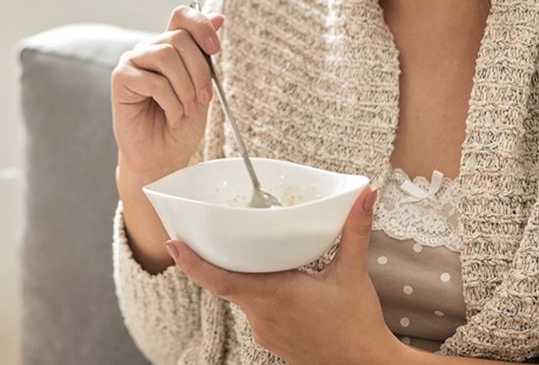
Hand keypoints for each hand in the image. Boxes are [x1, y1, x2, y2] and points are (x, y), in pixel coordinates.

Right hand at [110, 4, 224, 180]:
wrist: (163, 157)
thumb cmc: (181, 124)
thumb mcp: (202, 86)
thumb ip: (205, 54)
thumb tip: (218, 17)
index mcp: (169, 47)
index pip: (181, 16)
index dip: (201, 26)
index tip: (215, 48)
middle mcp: (149, 49)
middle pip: (178, 38)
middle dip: (199, 71)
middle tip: (202, 98)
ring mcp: (132, 62)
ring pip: (166, 55)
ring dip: (185, 88)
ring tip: (186, 109)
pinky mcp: (121, 78)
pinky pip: (153, 80)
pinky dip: (170, 101)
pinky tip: (171, 115)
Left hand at [165, 185, 403, 364]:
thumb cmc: (358, 325)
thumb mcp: (353, 273)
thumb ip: (355, 231)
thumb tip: (365, 196)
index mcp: (275, 294)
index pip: (220, 279)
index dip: (192, 263)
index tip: (172, 244)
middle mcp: (262, 316)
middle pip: (227, 284)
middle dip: (216, 261)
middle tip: (202, 237)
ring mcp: (265, 333)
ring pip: (242, 298)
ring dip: (244, 278)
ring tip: (253, 256)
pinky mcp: (272, 342)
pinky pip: (255, 313)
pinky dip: (258, 295)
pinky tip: (278, 285)